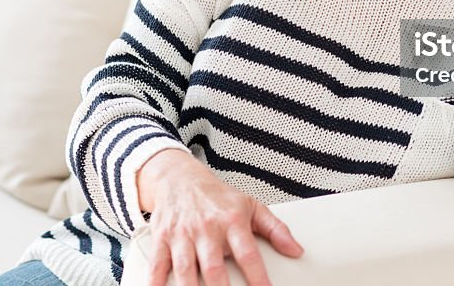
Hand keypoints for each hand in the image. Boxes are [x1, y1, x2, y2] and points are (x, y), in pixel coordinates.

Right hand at [139, 149, 304, 285]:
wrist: (179, 177)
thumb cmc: (217, 197)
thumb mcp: (251, 206)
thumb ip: (276, 229)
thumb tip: (296, 250)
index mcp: (231, 220)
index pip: (247, 253)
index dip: (257, 276)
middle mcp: (206, 228)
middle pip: (214, 267)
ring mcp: (182, 234)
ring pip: (186, 269)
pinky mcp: (162, 239)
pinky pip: (158, 265)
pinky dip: (156, 282)